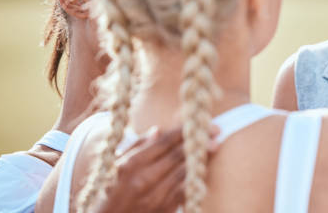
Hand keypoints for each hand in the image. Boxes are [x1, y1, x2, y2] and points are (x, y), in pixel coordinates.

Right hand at [95, 123, 220, 212]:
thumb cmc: (111, 190)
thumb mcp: (116, 164)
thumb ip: (137, 146)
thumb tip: (159, 131)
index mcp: (131, 165)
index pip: (164, 142)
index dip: (184, 130)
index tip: (200, 122)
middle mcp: (143, 180)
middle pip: (178, 156)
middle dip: (199, 141)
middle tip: (216, 131)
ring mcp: (155, 197)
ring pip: (185, 172)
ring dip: (201, 158)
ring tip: (213, 146)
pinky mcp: (164, 211)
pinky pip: (185, 190)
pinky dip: (195, 177)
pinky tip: (202, 168)